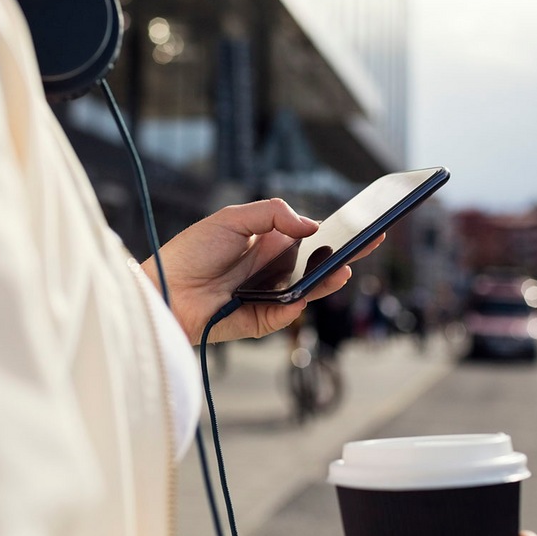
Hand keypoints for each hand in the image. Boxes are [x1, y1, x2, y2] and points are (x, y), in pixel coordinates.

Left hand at [141, 198, 383, 344]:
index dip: (335, 233)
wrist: (164, 287)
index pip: (311, 238)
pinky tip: (303, 295)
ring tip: (344, 269)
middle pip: (317, 264)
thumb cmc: (192, 250)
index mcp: (269, 243)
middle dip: (345, 255)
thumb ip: (273, 214)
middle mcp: (273, 269)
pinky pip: (285, 314)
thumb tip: (311, 226)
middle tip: (372, 242)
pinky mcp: (260, 320)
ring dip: (328, 280)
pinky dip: (294, 306)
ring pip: (308, 290)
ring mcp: (269, 295)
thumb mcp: (232, 218)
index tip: (361, 223)